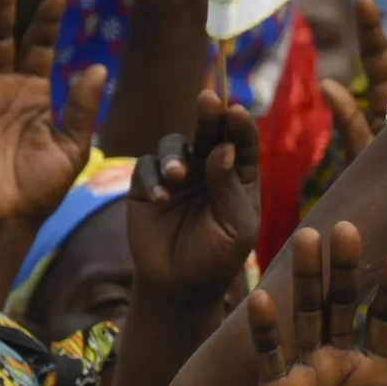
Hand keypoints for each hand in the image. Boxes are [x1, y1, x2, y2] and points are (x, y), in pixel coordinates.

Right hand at [0, 0, 103, 230]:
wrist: (17, 218)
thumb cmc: (45, 183)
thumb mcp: (74, 144)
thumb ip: (82, 107)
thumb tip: (96, 66)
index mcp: (35, 89)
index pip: (39, 44)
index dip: (46, 19)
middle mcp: (5, 87)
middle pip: (3, 38)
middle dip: (5, 7)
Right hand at [127, 91, 261, 294]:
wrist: (179, 285)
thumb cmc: (218, 257)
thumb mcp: (235, 226)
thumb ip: (228, 188)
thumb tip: (222, 149)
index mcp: (238, 176)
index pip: (241, 143)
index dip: (239, 125)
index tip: (236, 111)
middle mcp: (208, 169)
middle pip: (208, 132)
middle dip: (208, 116)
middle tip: (207, 101)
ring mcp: (177, 175)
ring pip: (173, 145)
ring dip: (175, 156)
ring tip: (178, 176)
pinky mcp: (146, 185)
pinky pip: (145, 167)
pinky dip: (152, 178)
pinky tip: (159, 198)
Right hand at [249, 225, 386, 385]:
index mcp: (375, 367)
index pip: (384, 319)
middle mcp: (340, 358)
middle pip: (342, 304)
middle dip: (345, 268)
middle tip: (348, 227)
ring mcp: (306, 367)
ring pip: (307, 314)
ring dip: (307, 279)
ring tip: (308, 236)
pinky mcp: (274, 385)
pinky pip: (270, 351)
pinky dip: (265, 327)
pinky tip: (262, 297)